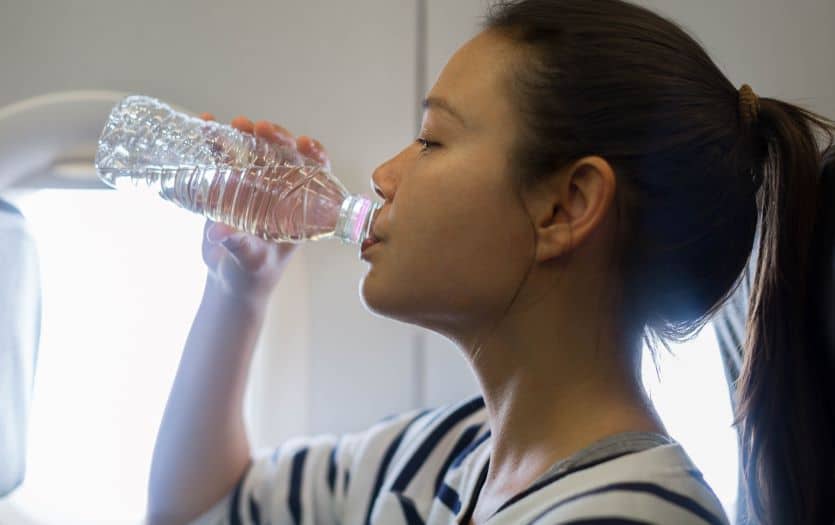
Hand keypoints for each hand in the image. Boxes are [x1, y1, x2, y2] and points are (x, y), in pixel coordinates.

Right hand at [198, 113, 329, 303]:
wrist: (231, 282)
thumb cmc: (253, 275)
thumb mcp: (252, 261)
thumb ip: (240, 246)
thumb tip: (221, 232)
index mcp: (298, 208)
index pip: (316, 175)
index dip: (314, 156)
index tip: (303, 143)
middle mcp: (280, 192)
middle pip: (284, 156)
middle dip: (275, 138)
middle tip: (260, 128)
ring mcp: (254, 187)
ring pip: (255, 153)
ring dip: (246, 135)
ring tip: (234, 123)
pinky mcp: (229, 188)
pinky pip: (225, 160)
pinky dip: (216, 143)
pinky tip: (206, 125)